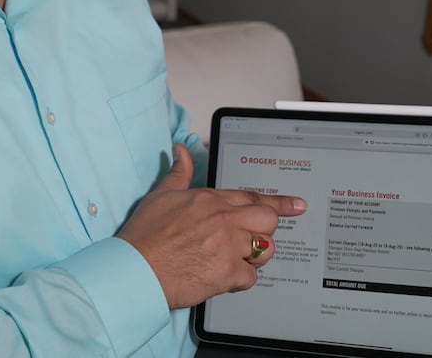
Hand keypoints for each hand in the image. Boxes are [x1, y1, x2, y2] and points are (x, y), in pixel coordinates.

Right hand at [117, 144, 306, 308]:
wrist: (135, 270)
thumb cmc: (144, 236)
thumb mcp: (160, 196)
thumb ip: (179, 173)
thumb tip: (182, 150)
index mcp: (210, 199)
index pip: (252, 197)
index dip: (279, 203)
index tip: (297, 205)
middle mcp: (223, 219)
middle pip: (268, 220)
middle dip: (265, 230)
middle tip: (253, 239)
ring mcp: (228, 246)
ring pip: (265, 249)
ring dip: (254, 256)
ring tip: (234, 260)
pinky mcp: (227, 272)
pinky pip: (250, 277)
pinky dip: (239, 280)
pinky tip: (221, 278)